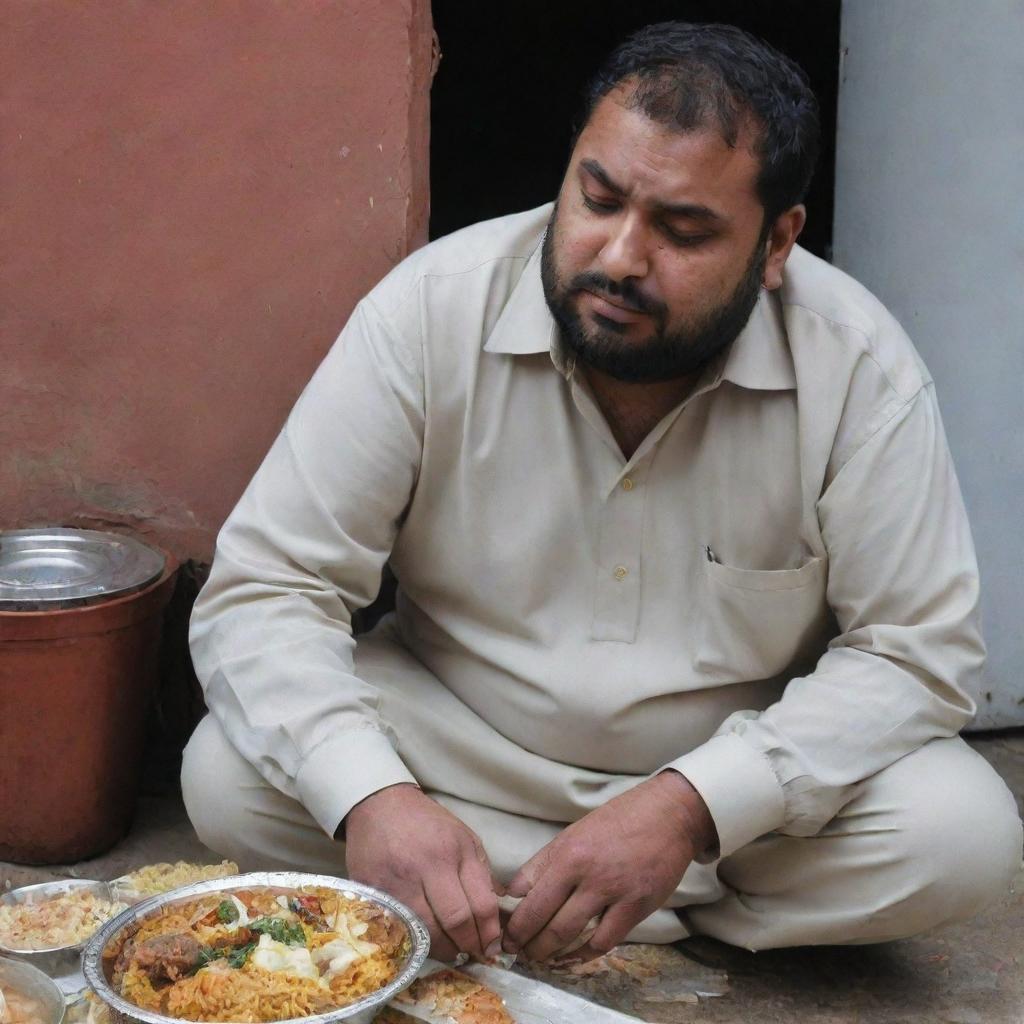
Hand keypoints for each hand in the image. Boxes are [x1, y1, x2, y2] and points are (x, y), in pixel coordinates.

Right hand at [342, 783, 501, 961]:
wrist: (379, 805)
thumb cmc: (426, 823)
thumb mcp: (464, 838)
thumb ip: (481, 874)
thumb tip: (496, 915)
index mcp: (454, 851)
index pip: (480, 904)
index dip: (489, 932)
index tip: (491, 945)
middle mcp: (426, 866)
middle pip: (455, 922)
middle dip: (468, 945)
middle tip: (472, 953)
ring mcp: (397, 881)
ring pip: (425, 932)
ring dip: (442, 949)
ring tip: (450, 949)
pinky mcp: (372, 891)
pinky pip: (397, 928)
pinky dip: (413, 940)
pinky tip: (422, 940)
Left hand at [502, 771, 715, 962]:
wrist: (667, 816)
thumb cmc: (617, 821)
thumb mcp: (574, 833)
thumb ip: (545, 863)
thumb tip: (514, 892)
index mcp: (567, 852)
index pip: (527, 894)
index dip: (513, 920)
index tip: (503, 934)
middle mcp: (586, 873)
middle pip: (544, 919)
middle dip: (524, 941)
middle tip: (514, 952)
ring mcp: (612, 892)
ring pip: (569, 934)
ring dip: (548, 952)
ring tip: (538, 958)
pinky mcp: (636, 908)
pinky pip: (603, 942)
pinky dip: (584, 955)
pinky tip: (572, 958)